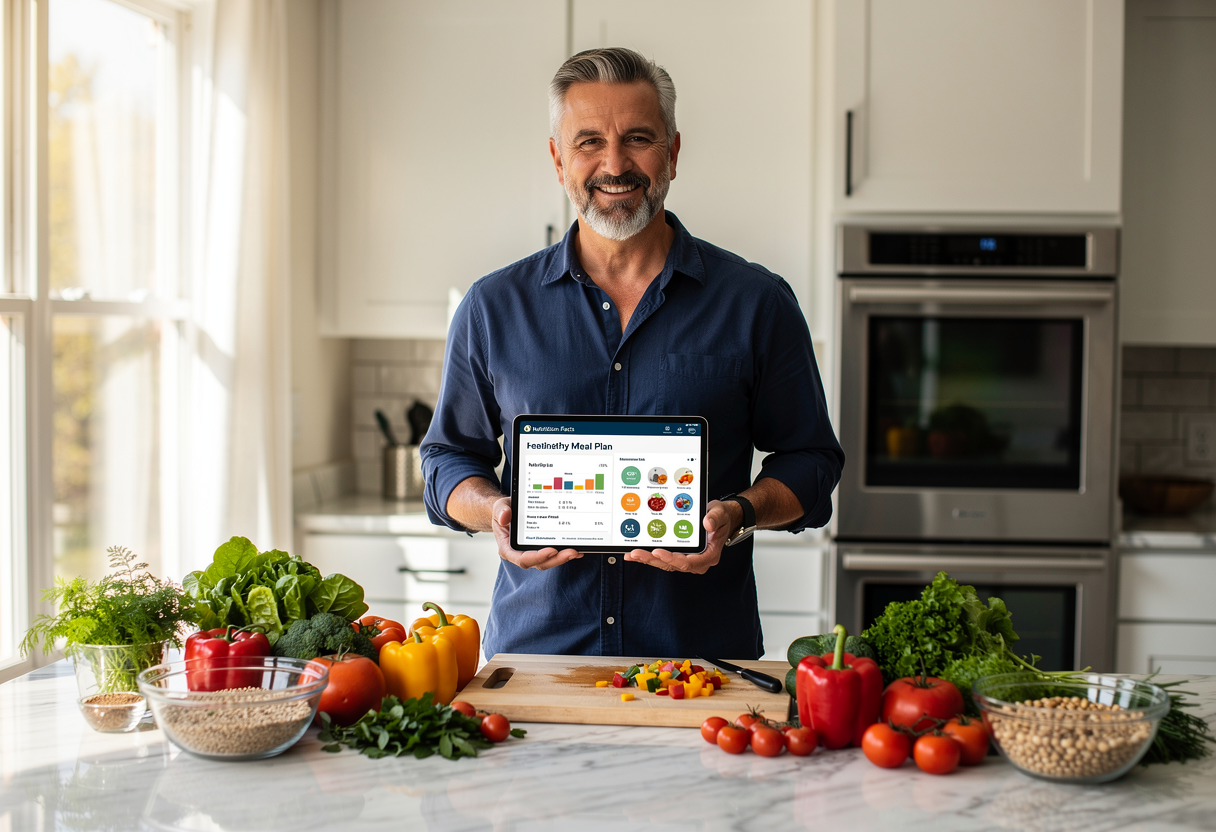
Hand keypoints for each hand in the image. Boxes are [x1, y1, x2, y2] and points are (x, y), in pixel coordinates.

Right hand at [490, 497, 583, 570]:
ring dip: (563, 558)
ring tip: (576, 551)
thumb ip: (501, 511)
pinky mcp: (542, 549)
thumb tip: (505, 517)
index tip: (551, 550)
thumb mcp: (499, 507)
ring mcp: (533, 553)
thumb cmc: (504, 511)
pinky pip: (554, 555)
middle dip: (556, 559)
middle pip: (540, 563)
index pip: (522, 559)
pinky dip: (565, 553)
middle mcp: (521, 554)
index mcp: (508, 548)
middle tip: (571, 552)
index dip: (537, 557)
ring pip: (549, 561)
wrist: (509, 511)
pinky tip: (578, 549)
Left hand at [623, 499, 740, 574]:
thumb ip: (715, 518)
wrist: (720, 518)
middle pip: (673, 565)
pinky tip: (634, 553)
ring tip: (631, 554)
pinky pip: (662, 558)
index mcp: (709, 555)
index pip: (689, 562)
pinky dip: (649, 556)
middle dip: (653, 559)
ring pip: (665, 563)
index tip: (658, 552)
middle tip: (636, 553)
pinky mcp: (678, 555)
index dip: (672, 559)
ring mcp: (687, 558)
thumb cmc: (721, 517)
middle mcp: (697, 561)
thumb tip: (707, 524)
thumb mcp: (721, 513)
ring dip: (647, 559)